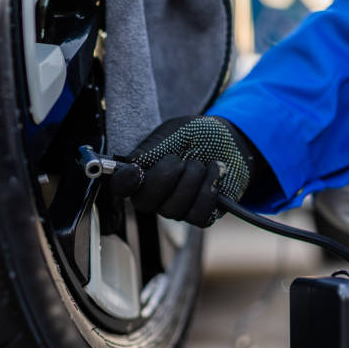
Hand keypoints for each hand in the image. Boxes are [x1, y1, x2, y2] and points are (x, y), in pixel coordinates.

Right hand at [108, 116, 255, 226]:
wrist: (229, 141)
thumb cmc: (196, 135)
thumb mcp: (174, 132)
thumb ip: (154, 147)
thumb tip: (134, 163)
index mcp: (140, 172)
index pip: (119, 187)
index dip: (123, 183)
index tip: (137, 170)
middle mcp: (153, 195)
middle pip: (145, 202)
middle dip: (165, 177)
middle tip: (180, 158)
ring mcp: (175, 208)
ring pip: (173, 210)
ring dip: (192, 181)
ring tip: (202, 163)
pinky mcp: (199, 215)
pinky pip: (198, 216)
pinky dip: (209, 191)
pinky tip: (214, 174)